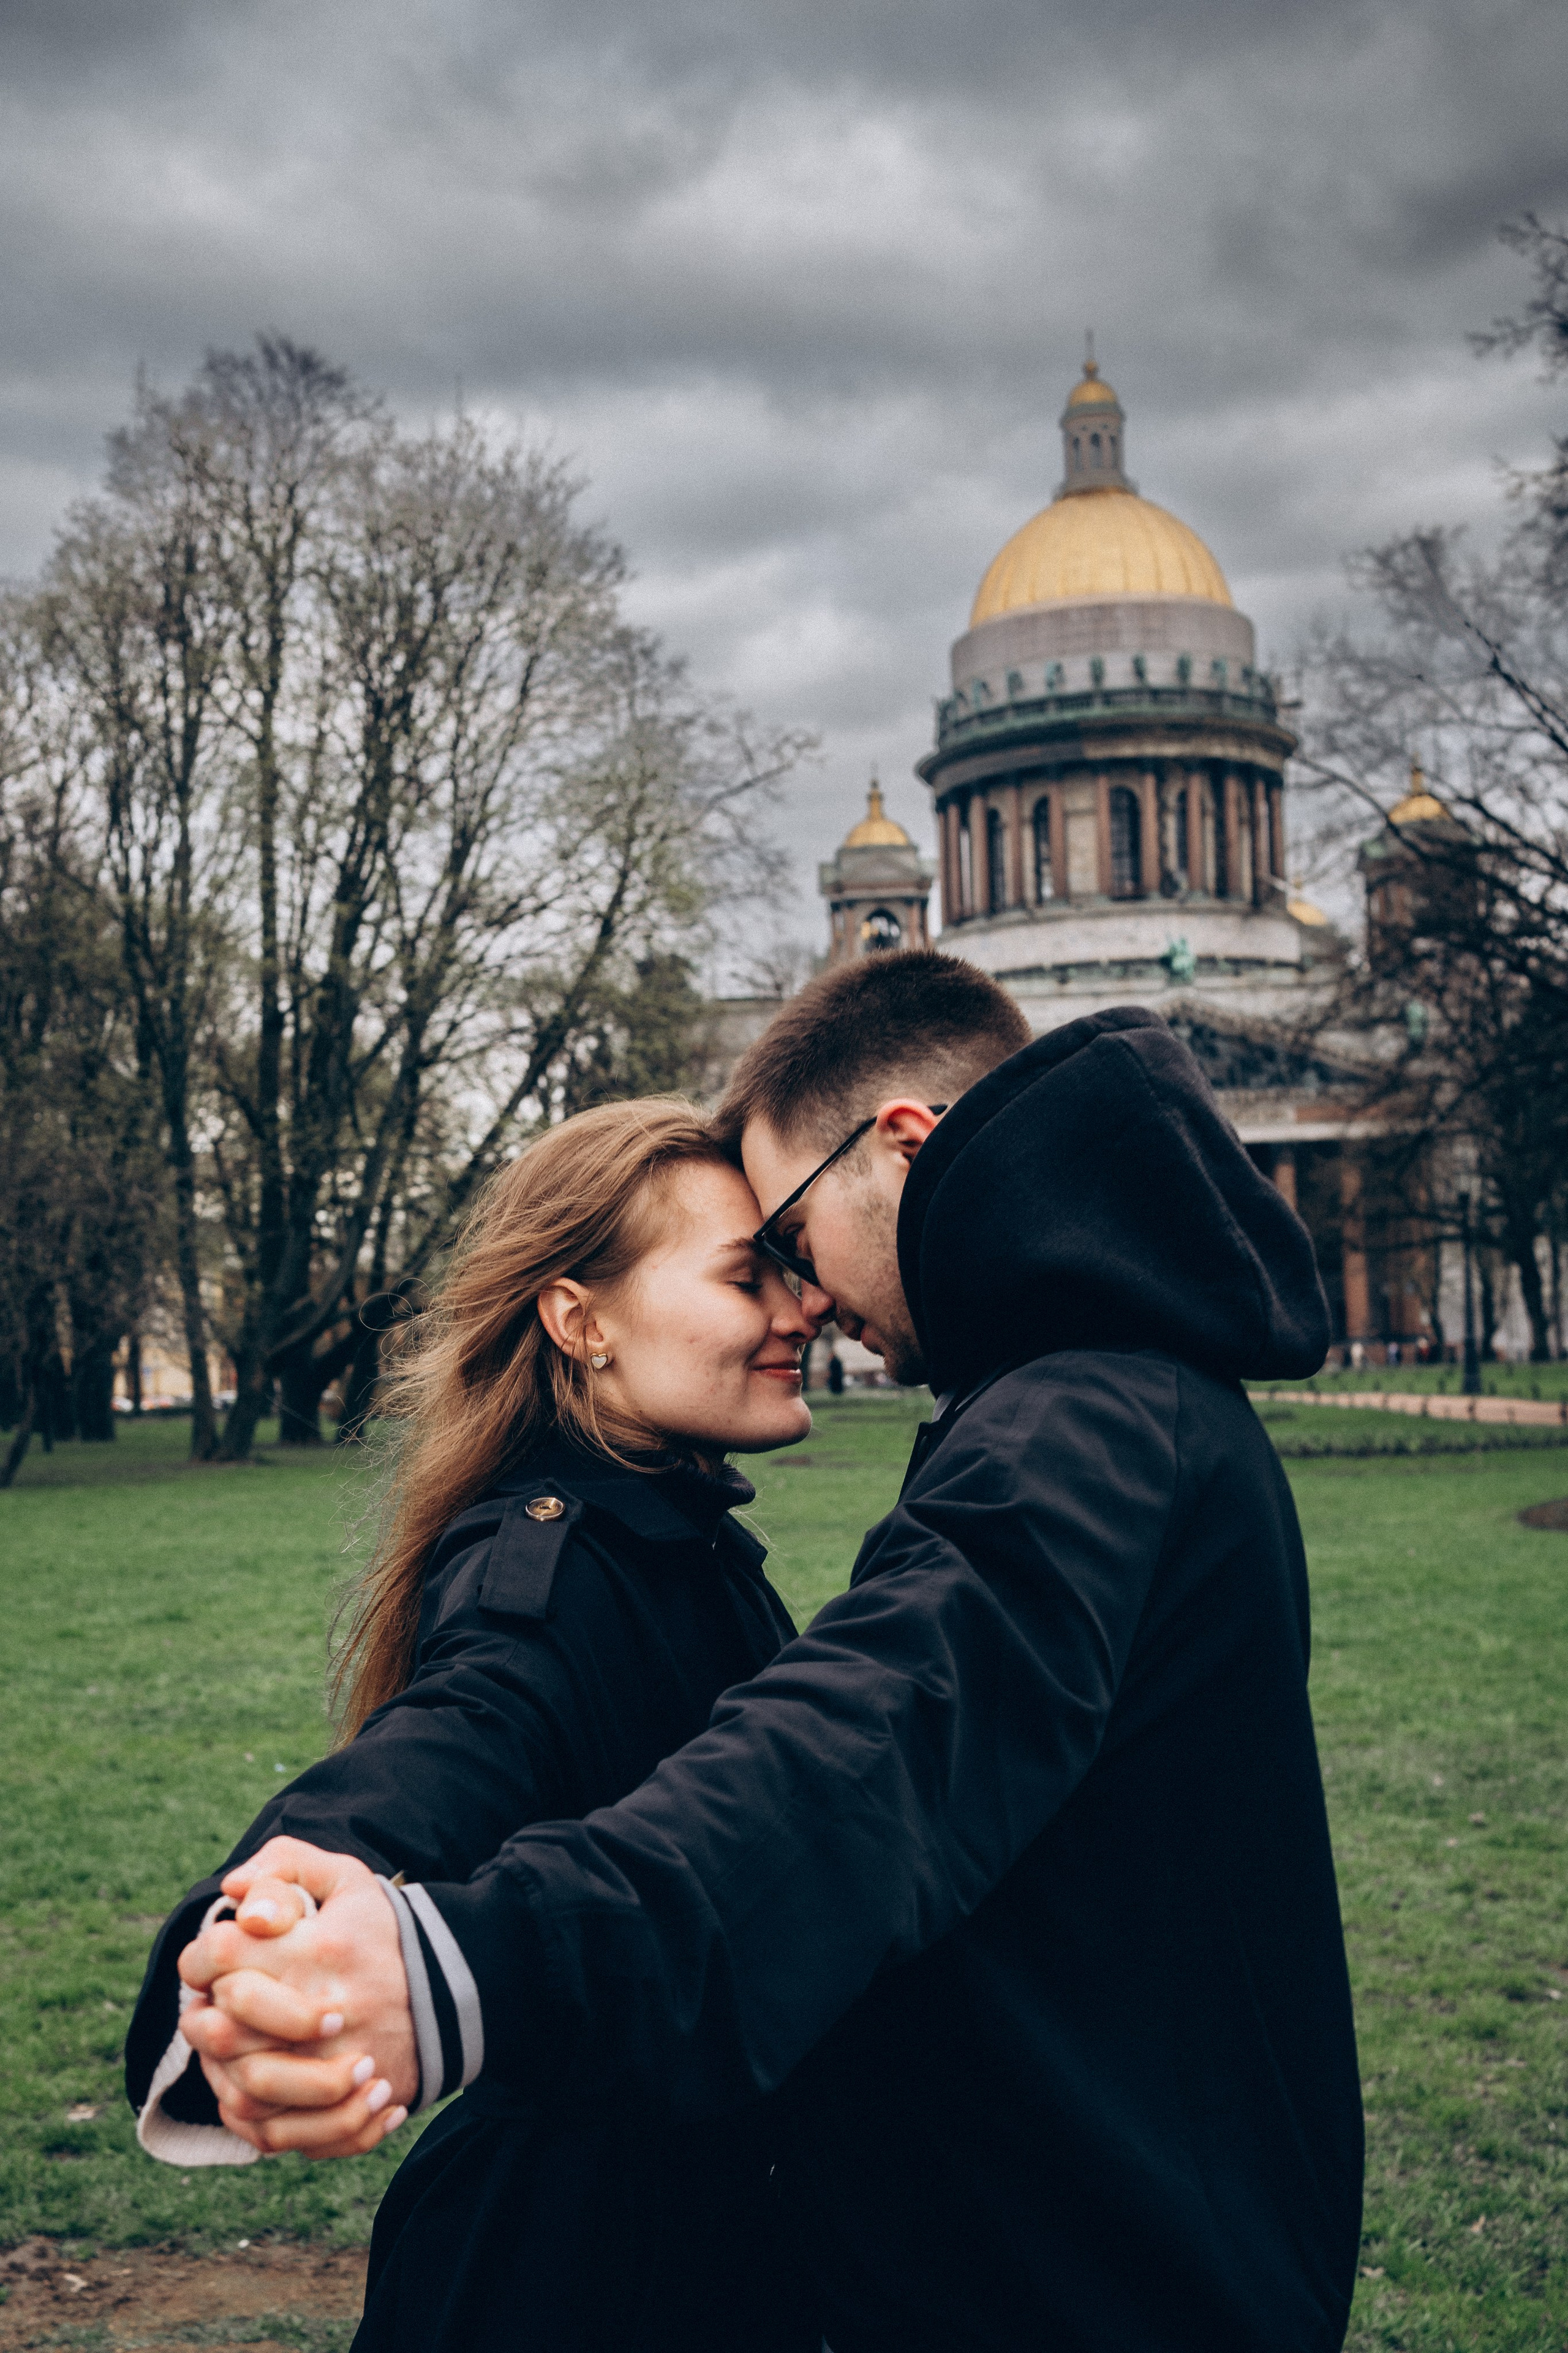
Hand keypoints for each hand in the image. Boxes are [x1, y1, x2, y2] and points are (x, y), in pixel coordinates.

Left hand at [179, 1839, 418, 2157]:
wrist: (456, 1992)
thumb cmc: (384, 1933)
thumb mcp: (346, 1879)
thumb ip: (284, 1863)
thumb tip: (232, 1889)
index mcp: (317, 1949)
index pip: (220, 1953)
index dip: (199, 1956)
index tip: (214, 1959)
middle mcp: (323, 2012)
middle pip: (221, 2029)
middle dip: (204, 2016)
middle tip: (217, 2007)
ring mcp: (334, 2069)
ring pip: (242, 2089)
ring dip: (222, 2071)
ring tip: (235, 2049)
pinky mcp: (344, 2109)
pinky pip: (272, 2133)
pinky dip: (251, 2118)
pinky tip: (256, 2088)